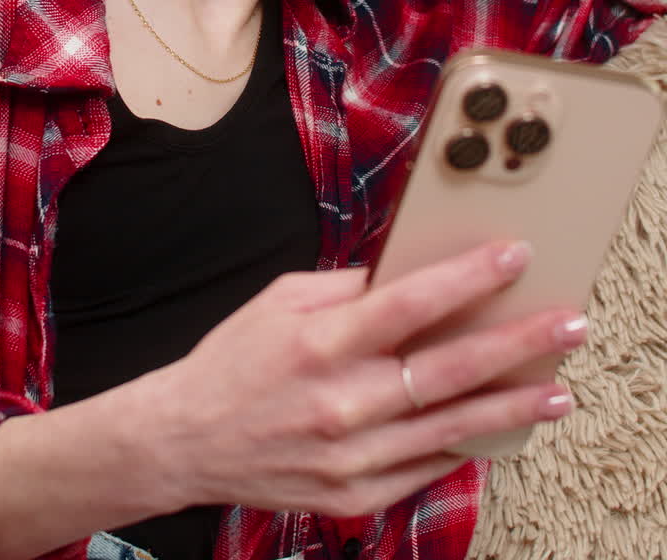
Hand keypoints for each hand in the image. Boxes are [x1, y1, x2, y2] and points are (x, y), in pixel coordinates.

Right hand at [139, 240, 584, 519]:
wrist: (186, 440)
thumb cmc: (234, 361)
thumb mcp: (281, 301)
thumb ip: (346, 289)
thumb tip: (406, 276)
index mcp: (322, 344)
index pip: (411, 304)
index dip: (468, 279)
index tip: (514, 256)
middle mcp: (343, 403)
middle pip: (449, 370)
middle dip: (517, 344)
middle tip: (567, 326)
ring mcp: (351, 457)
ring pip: (451, 427)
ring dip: (511, 406)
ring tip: (556, 388)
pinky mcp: (353, 495)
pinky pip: (423, 467)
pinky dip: (462, 445)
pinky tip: (497, 427)